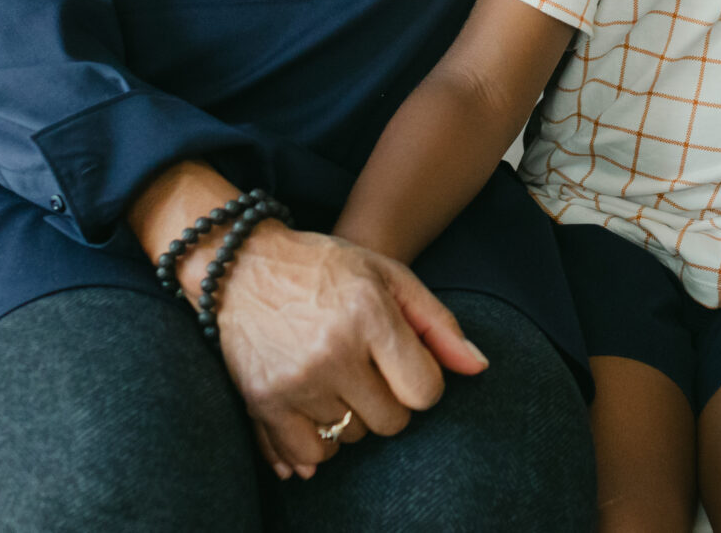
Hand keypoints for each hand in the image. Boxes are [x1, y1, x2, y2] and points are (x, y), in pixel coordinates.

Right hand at [210, 222, 489, 480]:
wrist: (241, 266)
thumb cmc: (325, 269)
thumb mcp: (388, 276)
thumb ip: (438, 324)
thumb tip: (479, 367)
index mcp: (369, 315)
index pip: (425, 391)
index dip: (422, 382)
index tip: (403, 365)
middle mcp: (333, 352)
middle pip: (392, 421)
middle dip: (388, 400)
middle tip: (366, 369)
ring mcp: (296, 381)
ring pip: (352, 438)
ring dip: (350, 415)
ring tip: (334, 376)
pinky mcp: (263, 402)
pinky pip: (311, 454)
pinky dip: (318, 441)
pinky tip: (315, 405)